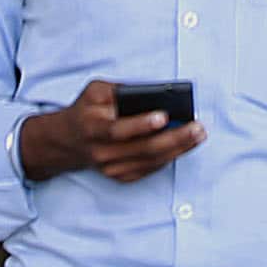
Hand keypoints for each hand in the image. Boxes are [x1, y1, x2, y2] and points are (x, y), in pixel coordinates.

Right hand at [17, 80, 205, 184]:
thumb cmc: (86, 110)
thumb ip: (120, 90)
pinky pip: (151, 169)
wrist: (69, 141)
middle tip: (196, 127)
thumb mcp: (95, 91)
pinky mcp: (121, 176)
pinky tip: (185, 146)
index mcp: (92, 128)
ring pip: (152, 161)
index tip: (163, 116)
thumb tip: (153, 94)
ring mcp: (111, 168)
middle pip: (143, 149)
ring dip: (179, 149)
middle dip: (174, 138)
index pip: (118, 130)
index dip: (141, 125)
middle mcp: (101, 152)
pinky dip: (170, 157)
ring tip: (198, 135)